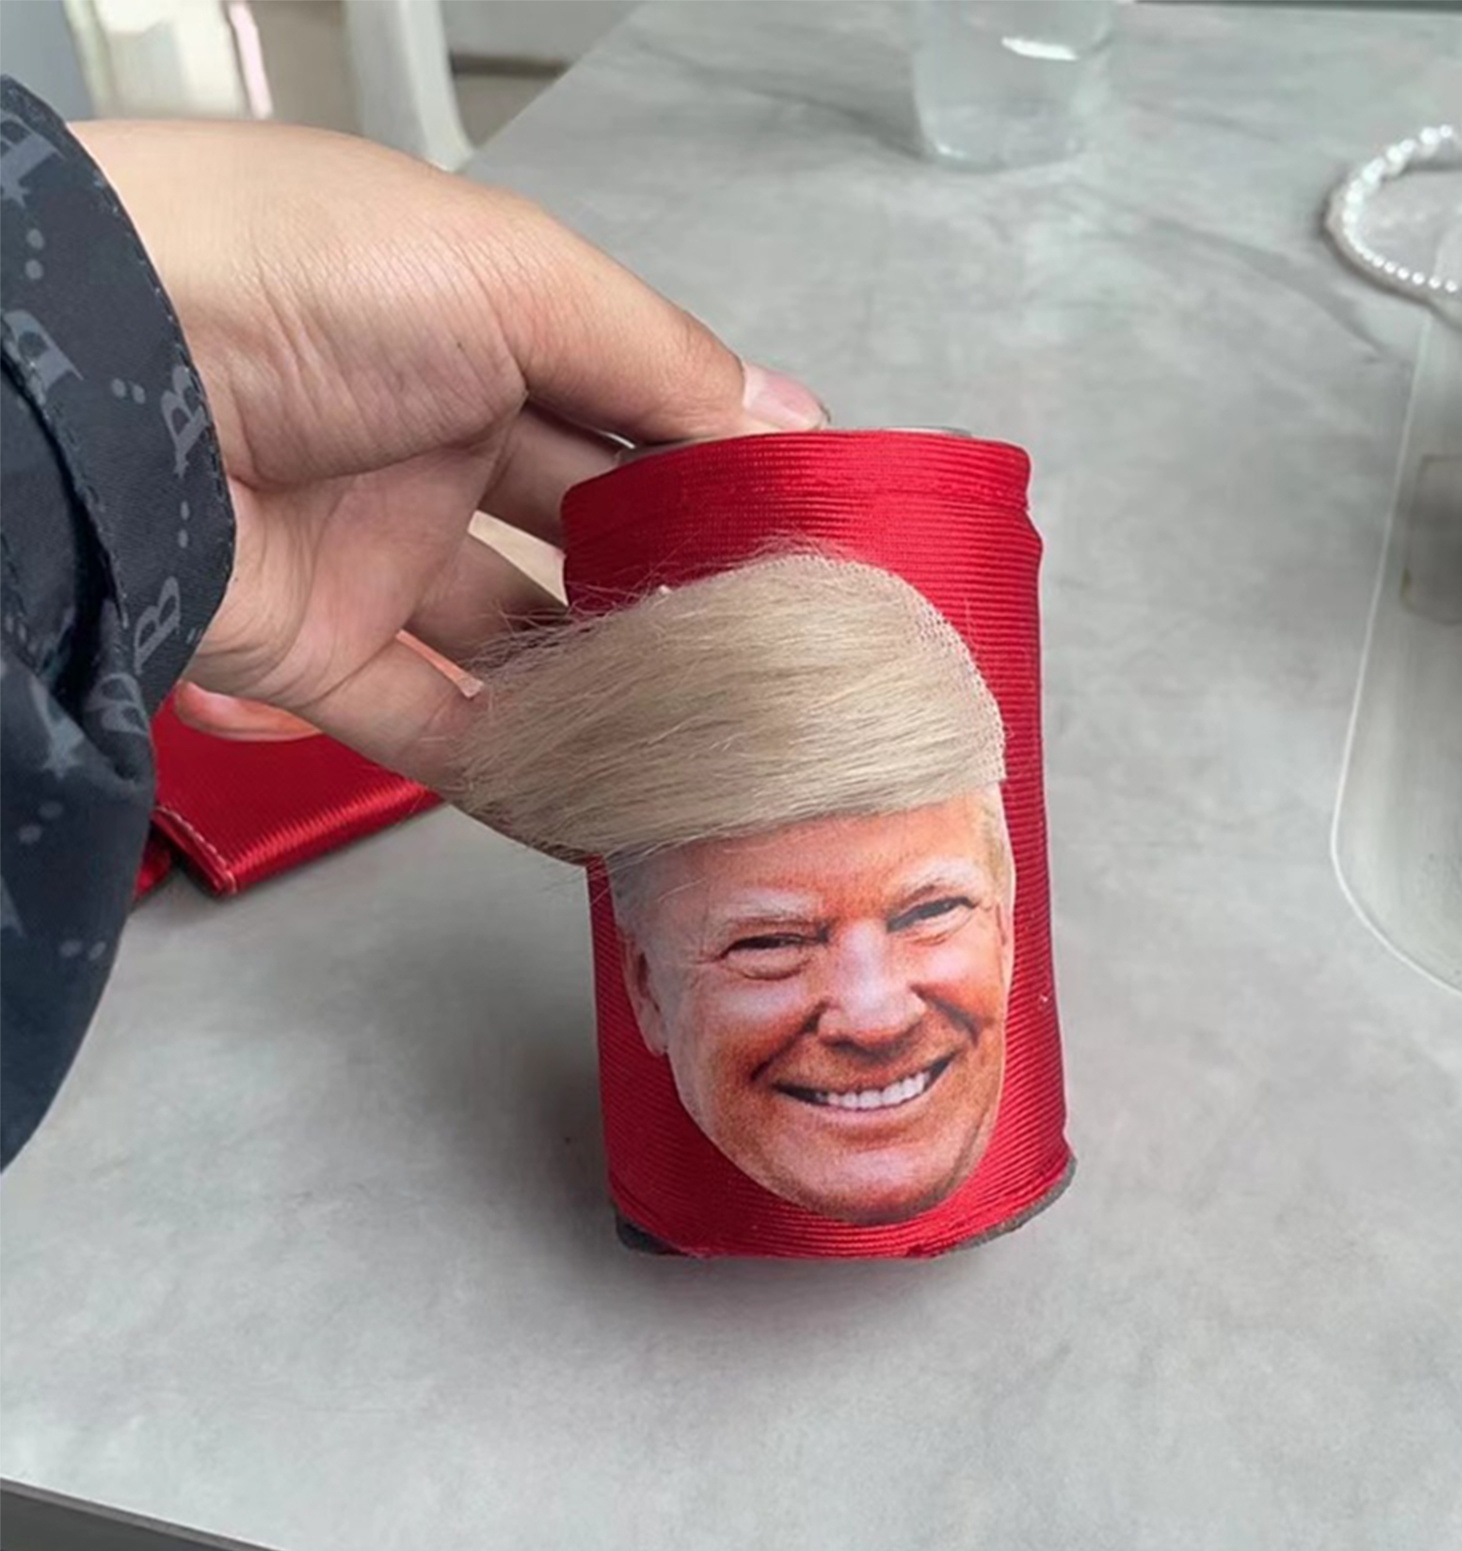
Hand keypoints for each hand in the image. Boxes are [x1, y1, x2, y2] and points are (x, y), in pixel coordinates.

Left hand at [74, 119, 825, 790]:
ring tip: (715, 735)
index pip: (626, 417)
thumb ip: (658, 360)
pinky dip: (517, 773)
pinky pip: (434, 729)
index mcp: (479, 336)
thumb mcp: (516, 280)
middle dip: (670, 583)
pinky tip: (607, 805)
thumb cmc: (311, 280)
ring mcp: (374, 556)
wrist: (105, 374)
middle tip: (773, 647)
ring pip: (516, 643)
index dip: (712, 473)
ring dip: (605, 687)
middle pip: (579, 535)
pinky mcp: (318, 655)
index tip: (801, 537)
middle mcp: (431, 445)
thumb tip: (789, 422)